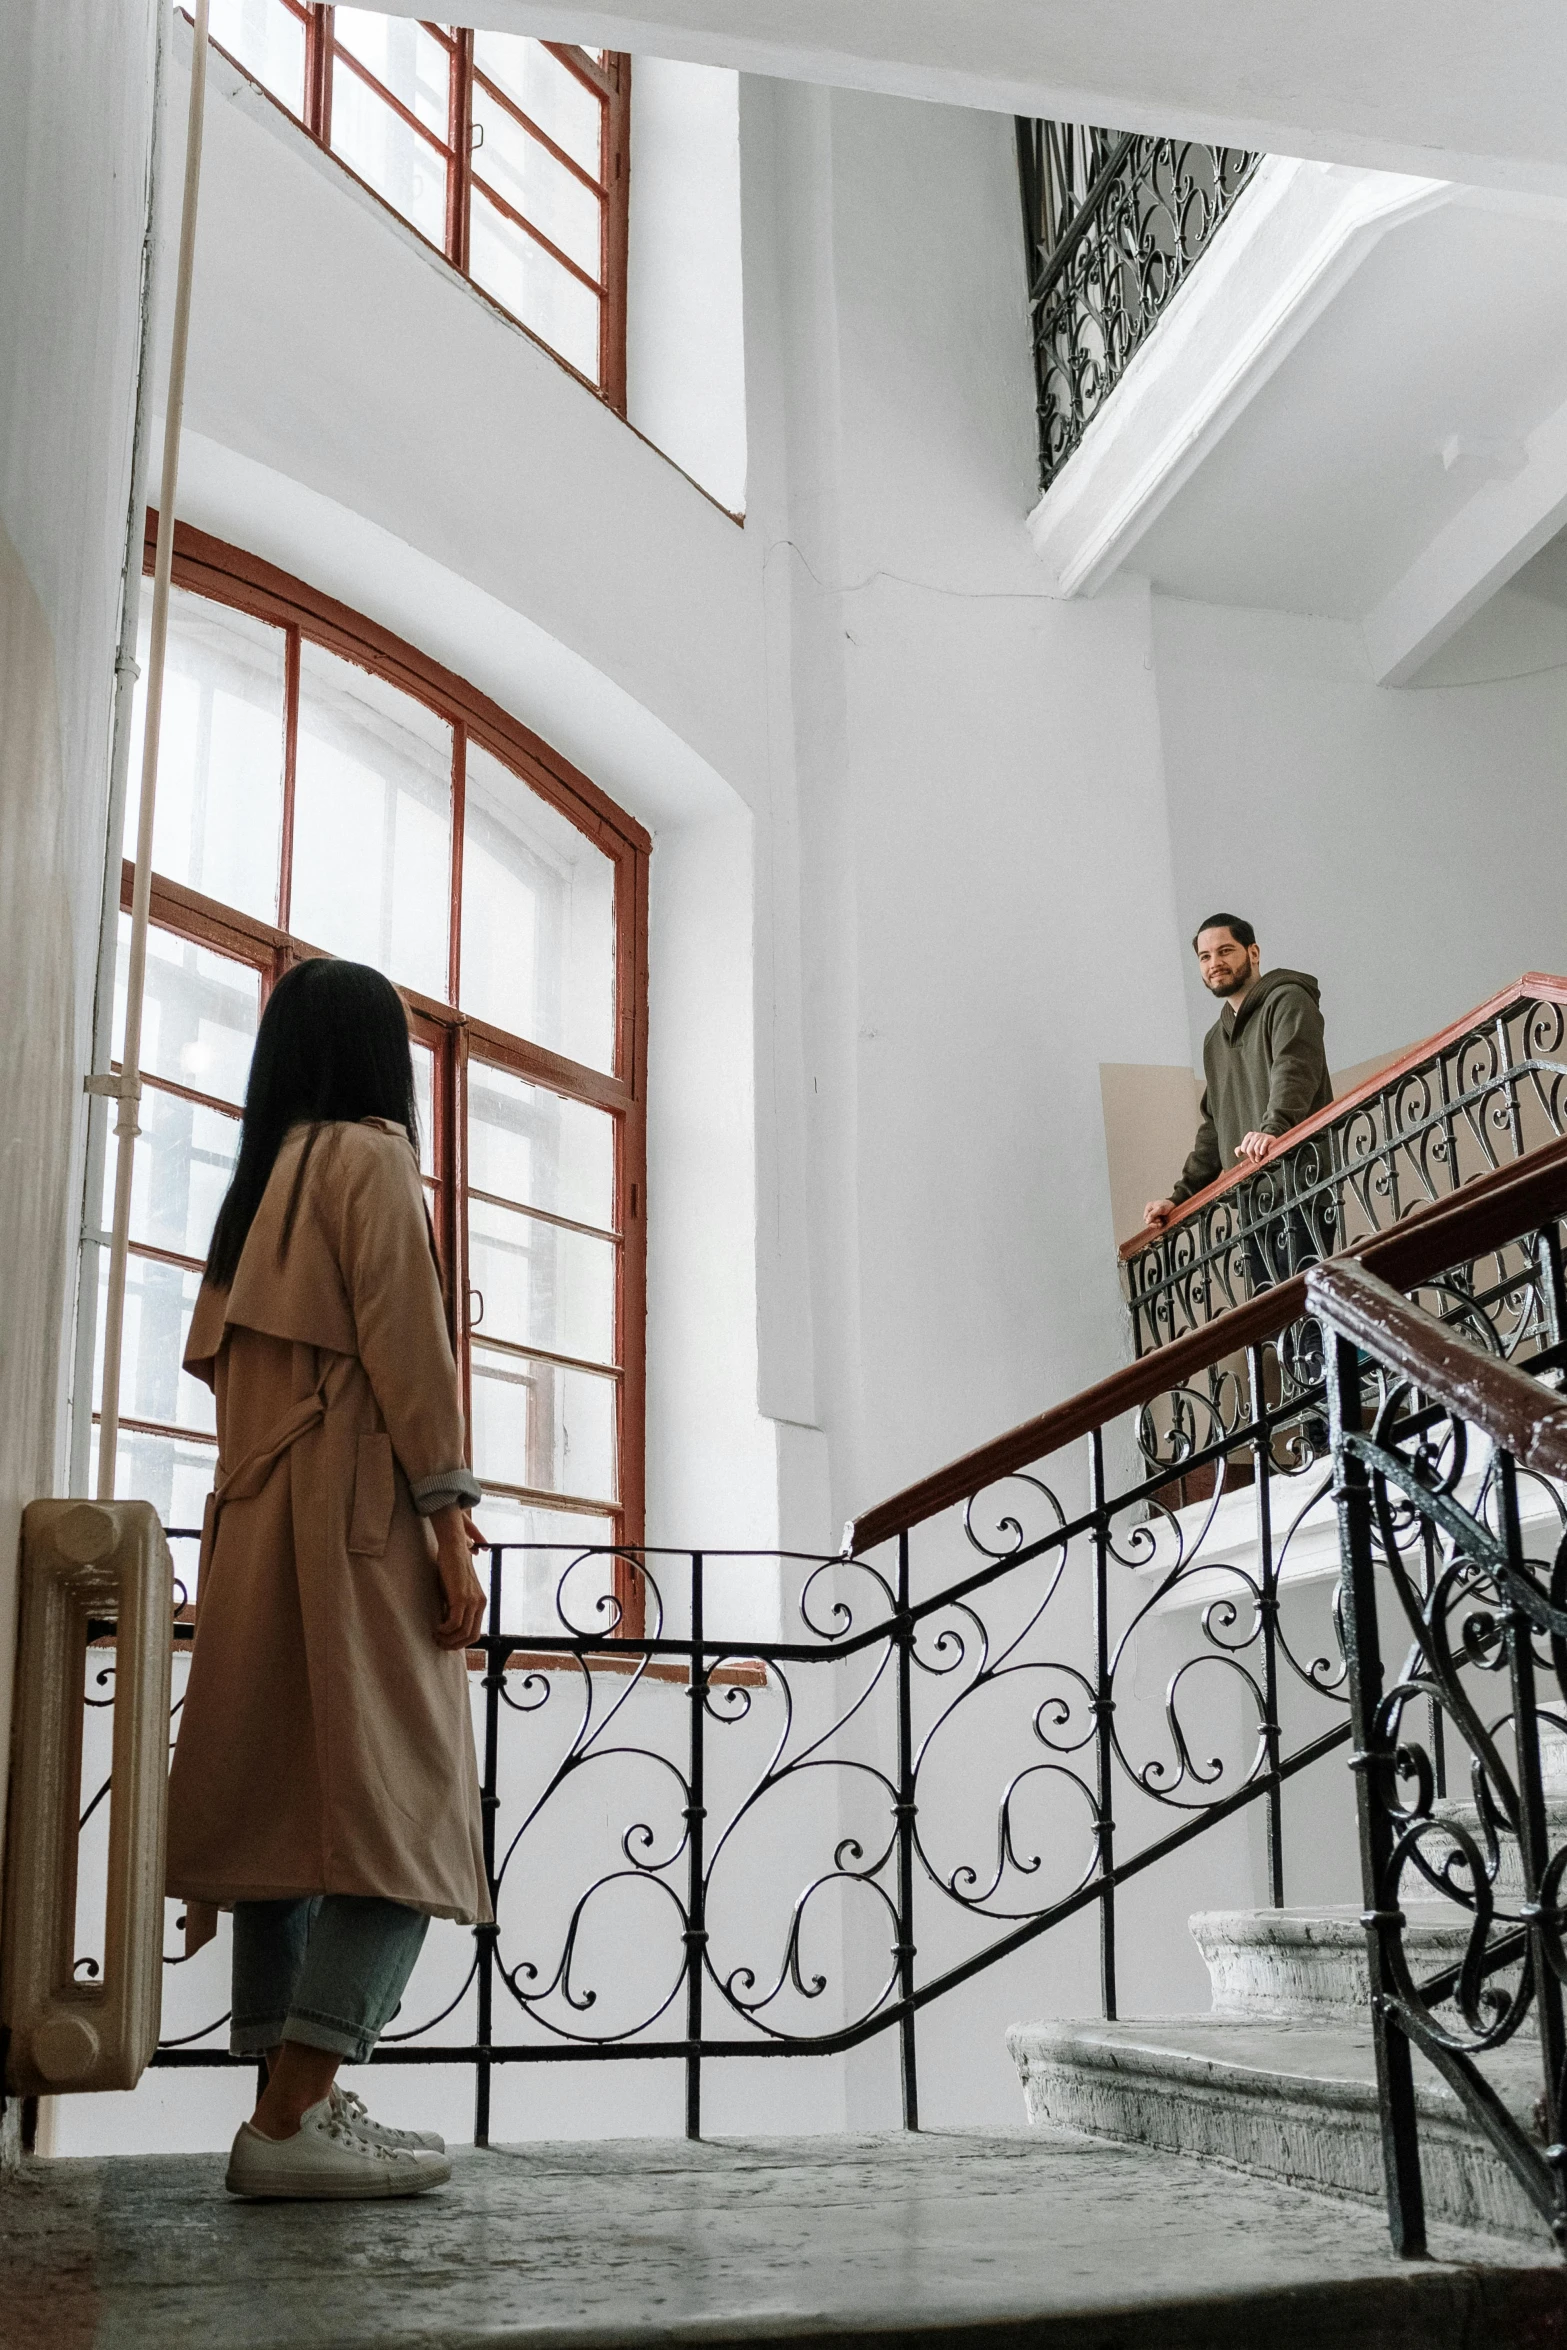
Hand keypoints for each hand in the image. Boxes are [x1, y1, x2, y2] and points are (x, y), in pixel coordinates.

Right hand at [431, 1504, 485, 1649]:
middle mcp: (480, 1604)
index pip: (475, 1633)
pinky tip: (437, 1628)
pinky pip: (454, 1623)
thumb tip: (447, 1626)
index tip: (447, 1642)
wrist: (454, 1549)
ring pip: (462, 1632)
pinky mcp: (461, 1597)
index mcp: (480, 1603)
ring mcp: (472, 1601)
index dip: (460, 1642)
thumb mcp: (456, 1592)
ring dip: (447, 1639)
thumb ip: (456, 1607)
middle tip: (440, 1644)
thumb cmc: (451, 1569)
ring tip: (435, 1636)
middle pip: (471, 1636)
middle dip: (454, 1645)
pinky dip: (444, 1630)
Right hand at [1143, 1198, 1176, 1227]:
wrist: (1174, 1205)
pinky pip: (1156, 1224)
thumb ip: (1152, 1214)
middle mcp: (1150, 1212)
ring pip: (1152, 1223)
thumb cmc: (1167, 1205)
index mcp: (1148, 1208)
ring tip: (1161, 1222)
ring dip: (1156, 1224)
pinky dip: (1159, 1224)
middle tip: (1160, 1222)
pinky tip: (1162, 1223)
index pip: (1145, 1218)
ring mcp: (1154, 1215)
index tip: (1156, 1221)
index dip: (1150, 1221)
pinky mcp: (1158, 1218)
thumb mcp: (1159, 1209)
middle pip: (1148, 1221)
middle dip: (1154, 1223)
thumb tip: (1147, 1221)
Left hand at [1234, 1131, 1273, 1163]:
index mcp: (1249, 1136)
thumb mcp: (1249, 1146)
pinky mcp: (1268, 1138)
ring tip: (1260, 1159)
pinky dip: (1262, 1151)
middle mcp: (1254, 1135)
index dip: (1247, 1155)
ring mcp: (1261, 1136)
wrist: (1272, 1142)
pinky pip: (1263, 1146)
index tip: (1252, 1157)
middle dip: (1252, 1157)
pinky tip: (1262, 1154)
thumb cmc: (1259, 1146)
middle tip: (1256, 1160)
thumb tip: (1238, 1154)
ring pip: (1256, 1149)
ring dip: (1258, 1156)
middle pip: (1249, 1150)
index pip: (1243, 1148)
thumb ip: (1241, 1149)